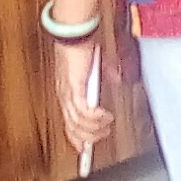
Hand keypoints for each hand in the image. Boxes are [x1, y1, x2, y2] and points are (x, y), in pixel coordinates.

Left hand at [54, 35, 113, 155]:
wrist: (75, 30)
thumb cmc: (82, 42)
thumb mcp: (97, 63)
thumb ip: (106, 74)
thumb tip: (116, 80)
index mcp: (66, 90)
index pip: (68, 121)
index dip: (75, 138)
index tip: (83, 150)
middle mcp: (64, 94)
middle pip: (72, 127)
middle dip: (89, 137)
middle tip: (102, 136)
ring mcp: (67, 92)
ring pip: (78, 123)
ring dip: (94, 129)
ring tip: (106, 126)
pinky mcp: (74, 88)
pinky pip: (83, 112)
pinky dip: (95, 118)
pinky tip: (104, 117)